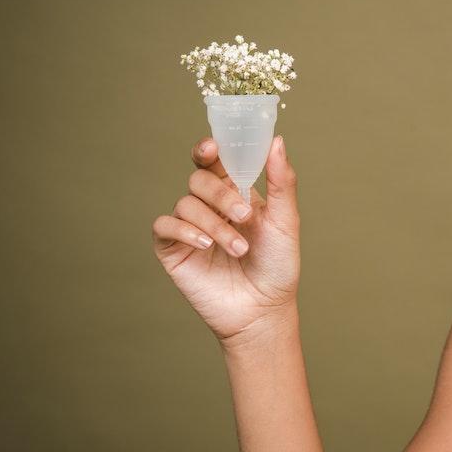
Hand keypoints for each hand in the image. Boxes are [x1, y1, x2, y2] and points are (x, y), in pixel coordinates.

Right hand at [152, 135, 301, 347]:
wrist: (263, 310)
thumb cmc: (277, 265)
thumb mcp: (286, 221)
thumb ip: (282, 182)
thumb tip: (277, 141)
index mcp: (235, 193)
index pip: (215, 162)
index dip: (208, 149)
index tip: (212, 147)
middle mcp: (210, 206)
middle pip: (199, 179)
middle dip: (221, 194)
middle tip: (245, 216)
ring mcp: (190, 227)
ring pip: (186, 204)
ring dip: (214, 224)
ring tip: (239, 249)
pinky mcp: (173, 249)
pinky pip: (165, 226)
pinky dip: (185, 231)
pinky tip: (206, 246)